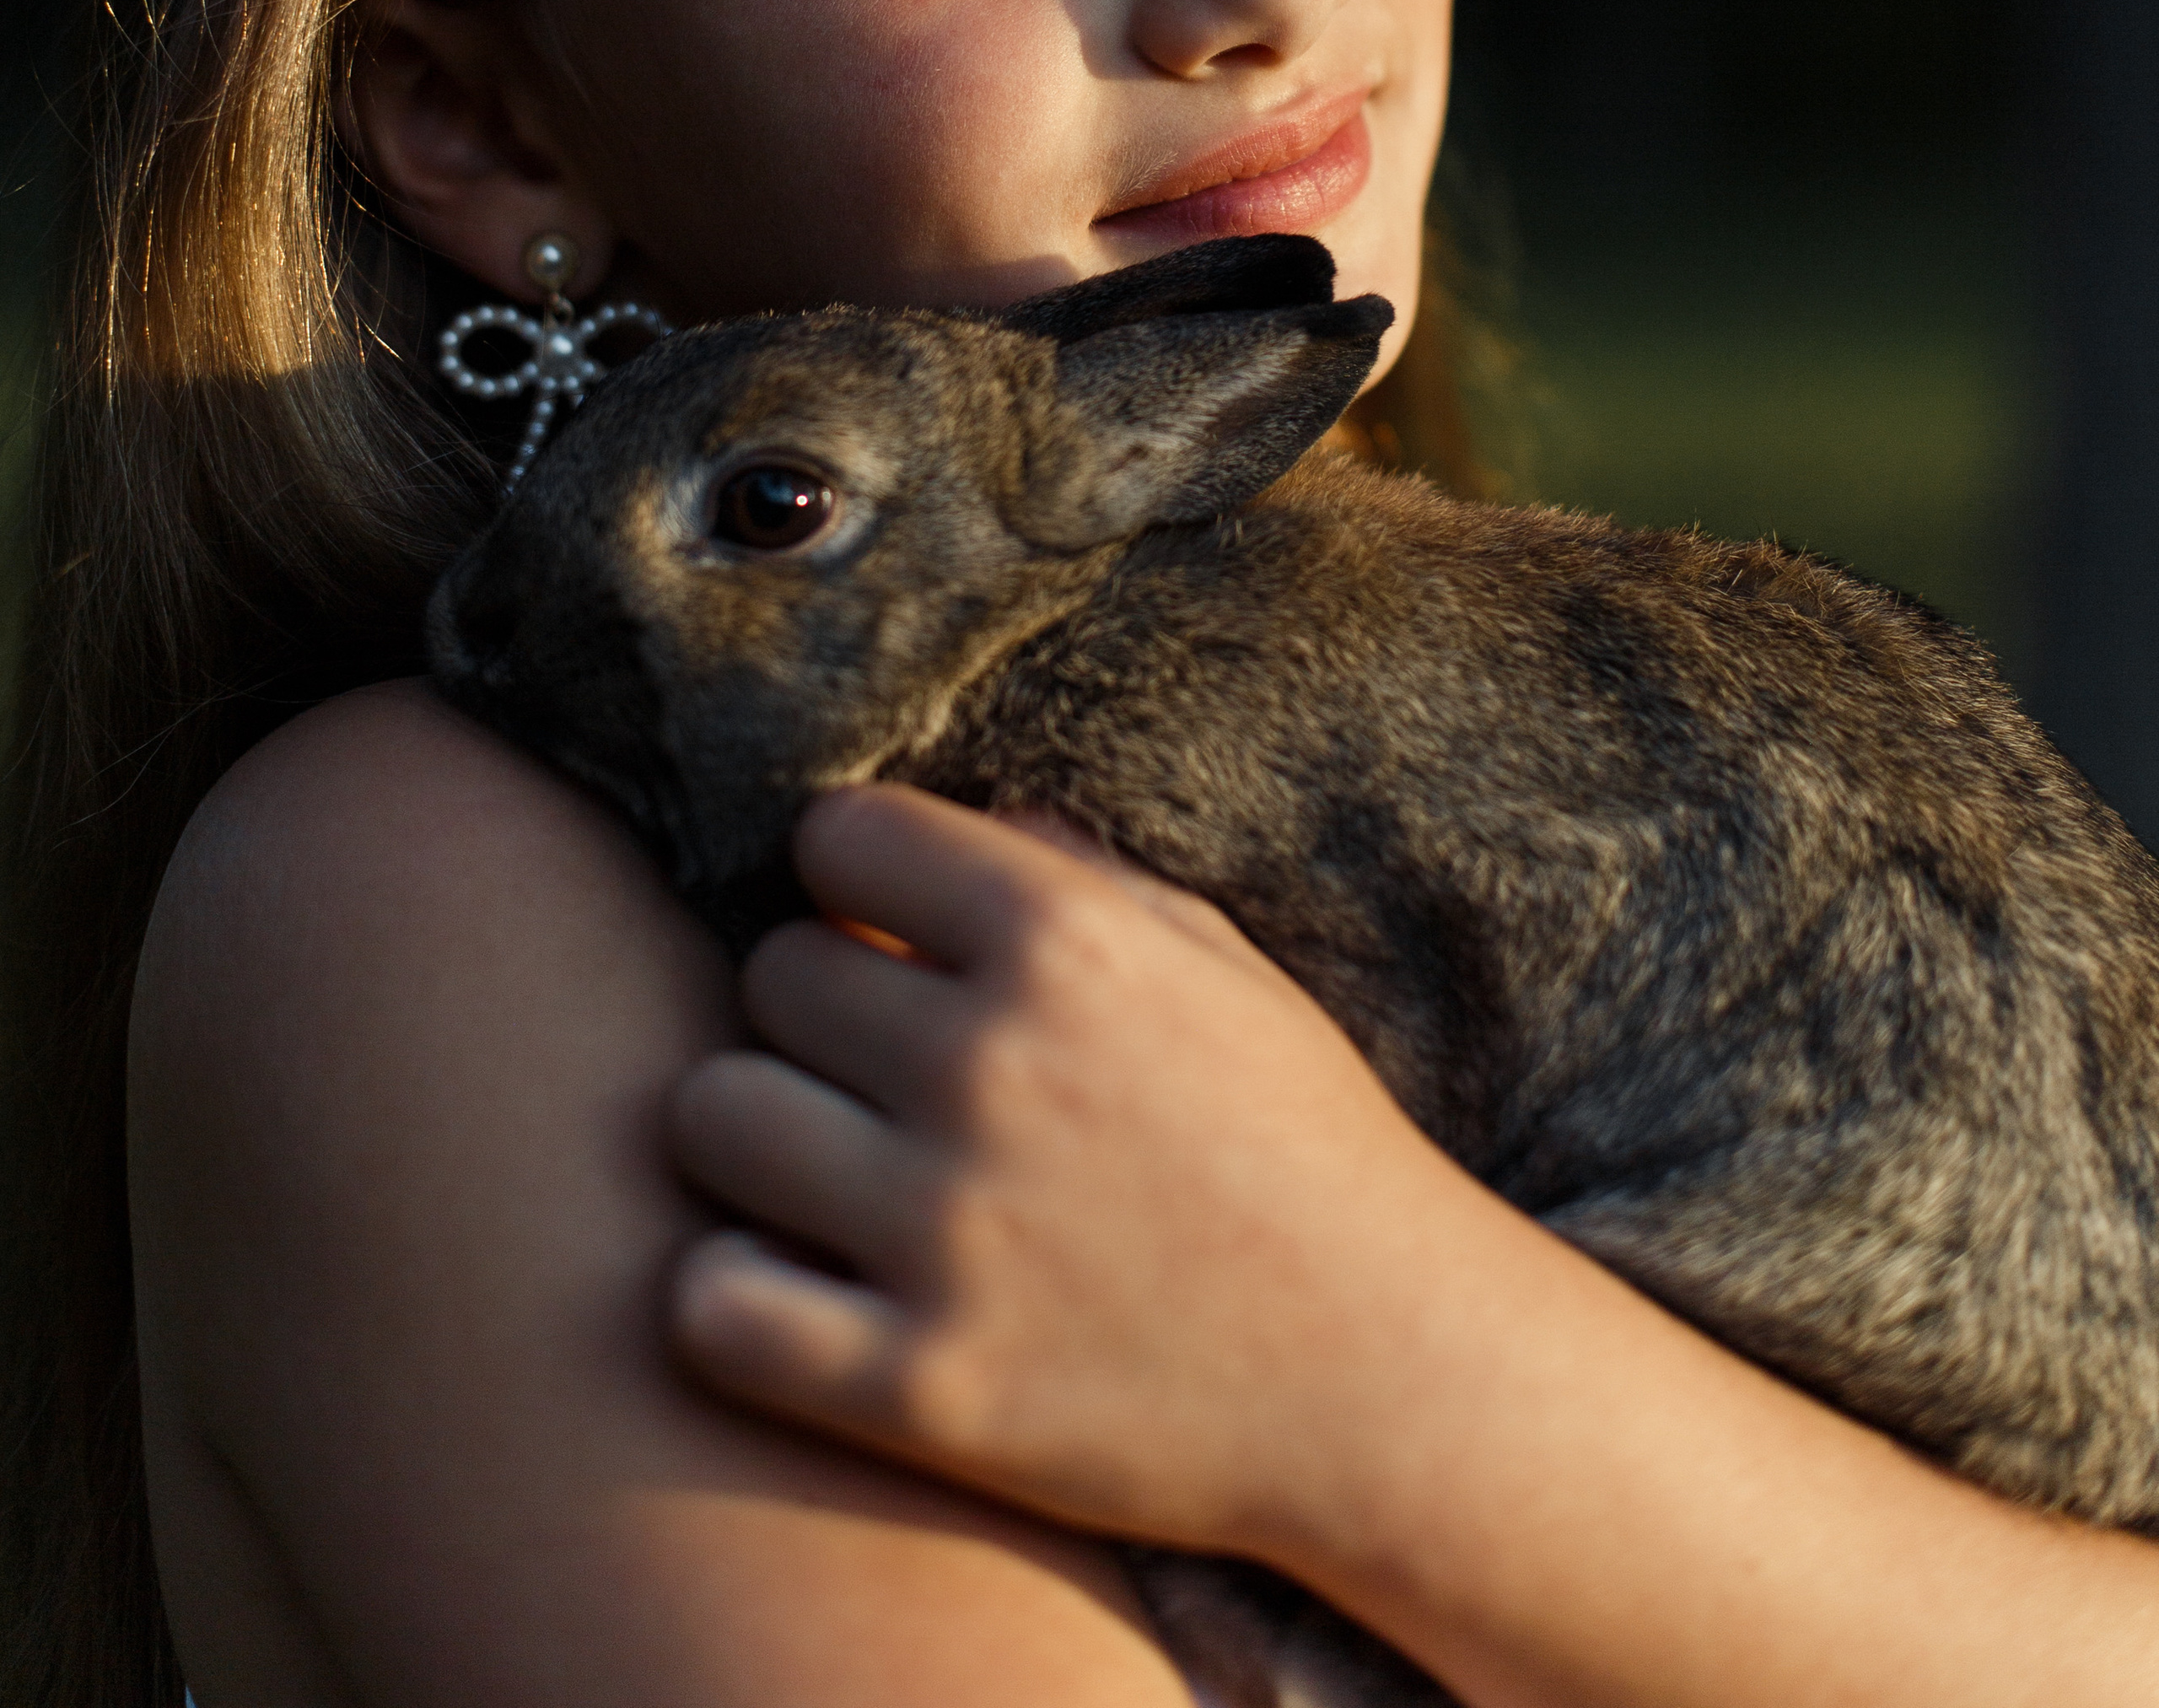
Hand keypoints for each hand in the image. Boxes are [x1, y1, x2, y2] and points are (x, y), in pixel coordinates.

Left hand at [665, 785, 1460, 1563]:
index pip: (839, 834)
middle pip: (771, 973)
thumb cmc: (1308, 1153)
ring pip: (713, 1118)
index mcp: (1066, 944)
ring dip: (755, 1141)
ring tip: (821, 1175)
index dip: (853, 879)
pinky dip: (728, 1300)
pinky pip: (709, 1308)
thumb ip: (1085, 880)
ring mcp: (950, 1235)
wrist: (1399, 1384)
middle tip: (871, 1073)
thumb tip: (966, 819)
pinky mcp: (922, 1392)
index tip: (884, 930)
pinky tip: (790, 1294)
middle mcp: (991, 1068)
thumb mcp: (1224, 972)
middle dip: (813, 1012)